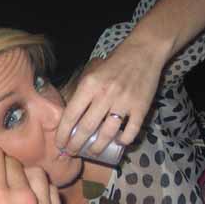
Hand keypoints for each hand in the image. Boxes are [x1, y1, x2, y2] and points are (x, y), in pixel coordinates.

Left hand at [55, 37, 166, 155]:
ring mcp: (124, 102)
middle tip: (72, 152)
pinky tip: (118, 142)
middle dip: (75, 145)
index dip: (63, 134)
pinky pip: (130, 131)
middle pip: (86, 128)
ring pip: (107, 134)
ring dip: (97, 147)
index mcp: (90, 85)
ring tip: (92, 152)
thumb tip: (70, 118)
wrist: (144, 51)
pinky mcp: (141, 108)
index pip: (71, 115)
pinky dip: (123, 140)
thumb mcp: (92, 73)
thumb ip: (82, 93)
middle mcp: (105, 95)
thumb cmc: (114, 63)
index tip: (60, 144)